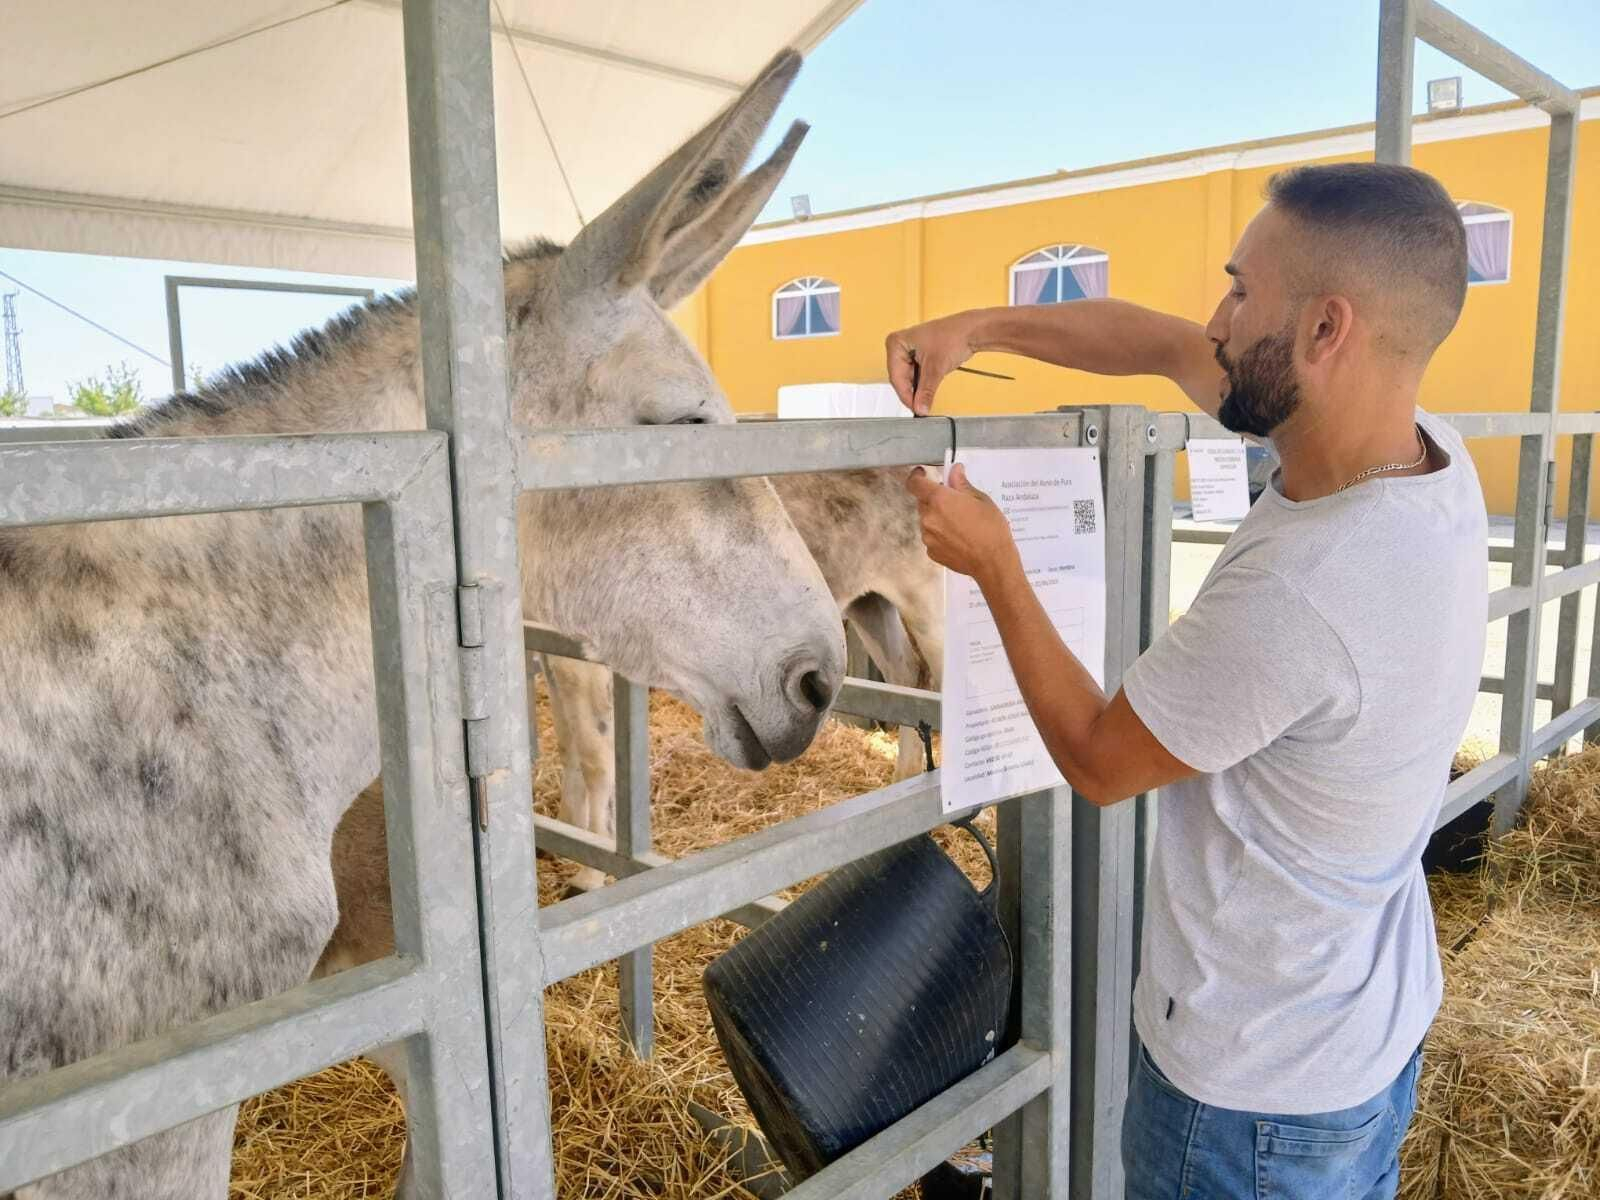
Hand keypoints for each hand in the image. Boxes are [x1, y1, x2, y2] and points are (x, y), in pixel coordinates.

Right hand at [886, 313, 977, 414]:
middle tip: (921, 407)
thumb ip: (926, 391)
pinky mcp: (919, 356)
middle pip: (901, 378)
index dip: (906, 395)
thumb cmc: (954, 336)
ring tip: (926, 399)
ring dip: (918, 389)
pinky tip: (927, 390)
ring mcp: (909, 350)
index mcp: (896, 342)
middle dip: (912, 393)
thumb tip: (920, 408)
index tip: (914, 408)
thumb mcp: (936, 369)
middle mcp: (900, 345)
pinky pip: (916, 375)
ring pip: (909, 378)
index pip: (896, 376)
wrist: (971, 331)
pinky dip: (923, 384)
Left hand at [905, 463, 1019, 583]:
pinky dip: (941, 534)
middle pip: (923, 502)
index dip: (916, 476)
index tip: (922, 473)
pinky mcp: (931, 551)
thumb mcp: (981, 500)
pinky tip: (959, 537)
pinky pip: (932, 536)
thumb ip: (962, 484)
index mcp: (940, 500)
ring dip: (938, 517)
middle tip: (955, 502)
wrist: (993, 562)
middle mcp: (929, 518)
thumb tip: (955, 471)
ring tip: (961, 524)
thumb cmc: (991, 530)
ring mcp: (928, 537)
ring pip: (927, 520)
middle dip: (935, 499)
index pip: (915, 483)